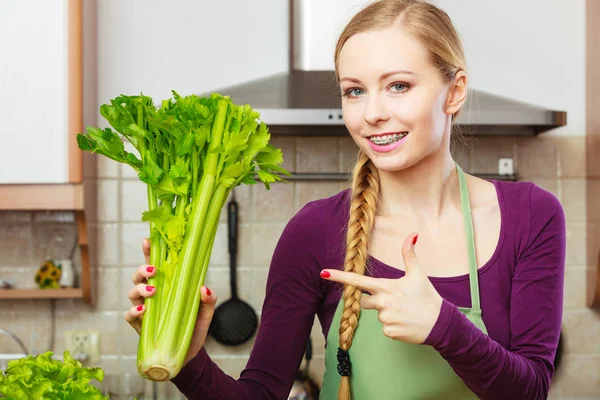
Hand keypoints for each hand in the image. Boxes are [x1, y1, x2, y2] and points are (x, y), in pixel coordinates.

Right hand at [124, 238, 216, 365]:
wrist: (190, 355)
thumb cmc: (194, 328)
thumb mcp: (205, 313)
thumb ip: (208, 300)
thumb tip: (204, 288)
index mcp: (167, 286)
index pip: (155, 265)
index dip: (149, 252)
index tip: (147, 240)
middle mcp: (152, 295)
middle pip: (138, 277)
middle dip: (142, 269)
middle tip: (154, 270)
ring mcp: (145, 310)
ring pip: (132, 293)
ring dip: (140, 289)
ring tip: (152, 291)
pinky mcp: (140, 326)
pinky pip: (129, 315)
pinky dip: (134, 311)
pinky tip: (143, 310)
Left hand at [321, 233, 442, 343]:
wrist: (440, 324)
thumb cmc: (427, 297)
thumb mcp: (418, 275)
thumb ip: (409, 255)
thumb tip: (412, 234)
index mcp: (386, 286)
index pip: (357, 280)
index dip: (339, 276)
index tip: (323, 272)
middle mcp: (383, 302)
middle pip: (364, 302)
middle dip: (374, 301)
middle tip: (395, 301)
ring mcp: (385, 319)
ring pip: (377, 315)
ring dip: (387, 314)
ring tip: (405, 312)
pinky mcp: (389, 332)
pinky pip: (385, 328)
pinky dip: (394, 326)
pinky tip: (406, 323)